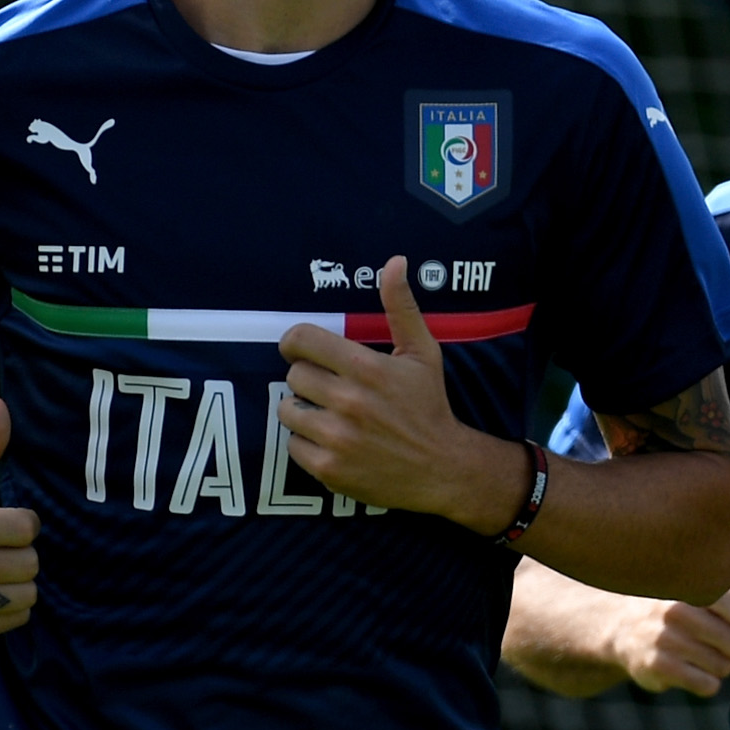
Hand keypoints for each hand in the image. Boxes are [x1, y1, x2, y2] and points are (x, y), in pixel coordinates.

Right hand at [0, 398, 38, 644]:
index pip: (24, 527)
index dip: (27, 523)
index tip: (14, 522)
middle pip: (27, 564)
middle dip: (27, 555)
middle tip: (11, 551)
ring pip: (23, 597)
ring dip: (24, 584)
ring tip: (5, 572)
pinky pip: (13, 623)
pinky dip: (14, 610)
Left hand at [280, 257, 520, 529]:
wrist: (442, 468)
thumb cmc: (429, 406)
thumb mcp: (422, 353)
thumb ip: (401, 307)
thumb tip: (394, 261)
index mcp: (367, 367)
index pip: (301, 340)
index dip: (297, 343)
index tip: (305, 351)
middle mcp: (348, 401)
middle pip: (293, 375)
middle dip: (309, 379)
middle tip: (332, 389)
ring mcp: (336, 437)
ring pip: (287, 409)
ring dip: (304, 410)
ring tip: (329, 415)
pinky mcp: (328, 468)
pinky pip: (292, 445)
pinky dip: (308, 443)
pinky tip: (333, 441)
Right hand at [596, 534, 729, 697]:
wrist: (621, 626)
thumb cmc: (676, 602)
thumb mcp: (703, 581)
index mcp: (694, 585)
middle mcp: (678, 610)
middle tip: (720, 640)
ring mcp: (665, 639)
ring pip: (725, 667)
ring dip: (720, 665)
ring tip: (702, 652)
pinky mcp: (657, 667)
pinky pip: (707, 685)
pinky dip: (706, 682)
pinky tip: (691, 668)